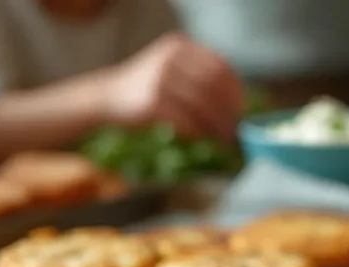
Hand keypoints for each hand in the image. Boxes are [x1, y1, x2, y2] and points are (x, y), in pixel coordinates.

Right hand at [103, 33, 243, 140]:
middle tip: (235, 128)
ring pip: (202, 105)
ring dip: (216, 125)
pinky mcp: (152, 103)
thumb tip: (235, 104)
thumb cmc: (146, 87)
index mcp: (179, 47)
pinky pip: (186, 120)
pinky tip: (201, 137)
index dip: (235, 90)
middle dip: (228, 111)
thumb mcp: (171, 68)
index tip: (241, 108)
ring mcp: (160, 79)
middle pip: (213, 87)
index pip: (219, 67)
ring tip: (222, 137)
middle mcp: (170, 59)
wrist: (106, 96)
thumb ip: (199, 78)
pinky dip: (198, 132)